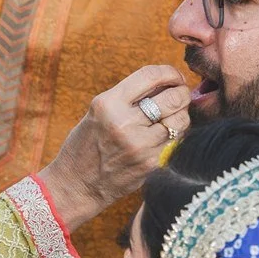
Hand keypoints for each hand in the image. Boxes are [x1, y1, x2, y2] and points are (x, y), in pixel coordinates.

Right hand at [35, 65, 190, 232]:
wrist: (77, 185)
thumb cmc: (87, 144)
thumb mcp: (98, 112)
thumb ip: (128, 96)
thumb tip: (166, 82)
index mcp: (108, 104)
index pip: (151, 75)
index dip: (170, 72)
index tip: (174, 77)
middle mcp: (124, 123)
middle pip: (173, 98)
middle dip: (182, 93)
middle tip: (180, 94)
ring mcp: (140, 145)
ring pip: (180, 121)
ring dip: (181, 115)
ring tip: (172, 116)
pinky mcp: (150, 163)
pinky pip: (176, 142)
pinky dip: (176, 135)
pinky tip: (165, 135)